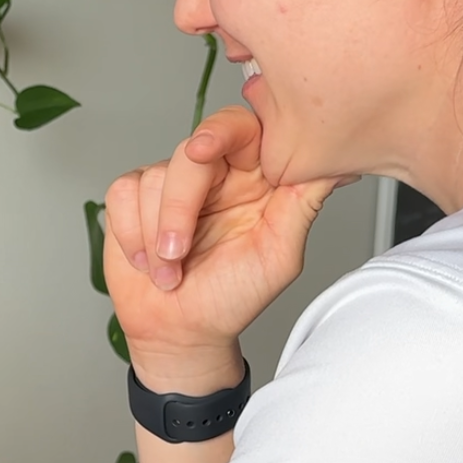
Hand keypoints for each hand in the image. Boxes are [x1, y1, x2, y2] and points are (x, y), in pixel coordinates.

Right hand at [104, 104, 352, 380]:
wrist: (181, 333)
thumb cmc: (232, 298)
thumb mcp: (279, 256)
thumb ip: (302, 205)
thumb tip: (338, 166)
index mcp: (253, 178)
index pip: (243, 129)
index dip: (221, 131)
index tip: (204, 150)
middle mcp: (213, 174)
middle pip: (190, 151)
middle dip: (179, 204)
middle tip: (177, 249)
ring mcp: (170, 183)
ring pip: (154, 176)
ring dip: (156, 233)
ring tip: (171, 270)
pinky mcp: (132, 198)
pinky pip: (123, 194)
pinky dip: (131, 234)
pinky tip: (148, 260)